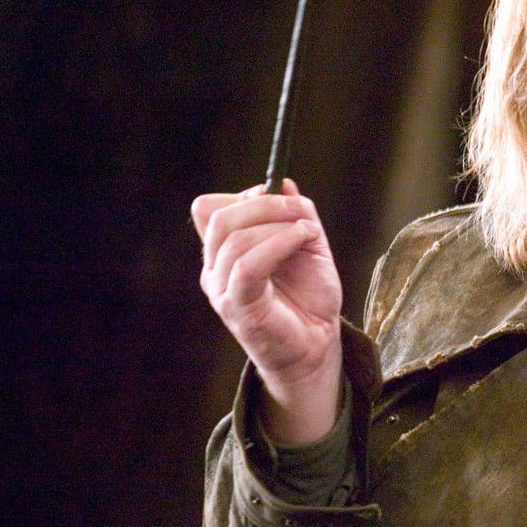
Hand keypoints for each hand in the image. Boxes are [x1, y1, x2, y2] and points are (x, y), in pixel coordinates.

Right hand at [192, 179, 342, 443]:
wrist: (317, 342)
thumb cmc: (309, 296)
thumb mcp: (306, 244)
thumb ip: (294, 213)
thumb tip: (283, 184)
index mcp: (222, 252)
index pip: (209, 209)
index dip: (244, 195)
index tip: (279, 196)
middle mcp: (214, 269)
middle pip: (219, 217)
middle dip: (262, 204)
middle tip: (297, 208)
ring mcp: (221, 289)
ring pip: (234, 238)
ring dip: (277, 224)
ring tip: (308, 229)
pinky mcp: (237, 307)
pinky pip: (248, 265)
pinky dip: (279, 243)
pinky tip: (303, 237)